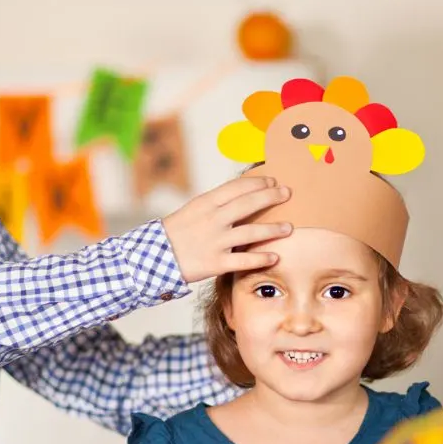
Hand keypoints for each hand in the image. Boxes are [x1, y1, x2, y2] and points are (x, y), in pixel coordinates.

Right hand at [162, 176, 291, 283]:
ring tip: (289, 227)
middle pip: (248, 204)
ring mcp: (215, 241)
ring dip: (273, 229)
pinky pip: (243, 261)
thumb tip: (243, 194)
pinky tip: (275, 257)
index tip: (273, 180)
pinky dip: (261, 259)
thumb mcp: (194, 210)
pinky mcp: (215, 263)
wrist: (153, 256)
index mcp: (206, 203)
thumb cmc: (177, 232)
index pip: (237, 187)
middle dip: (271, 196)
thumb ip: (217, 204)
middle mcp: (213, 219)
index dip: (258, 183)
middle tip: (288, 193)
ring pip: (251, 232)